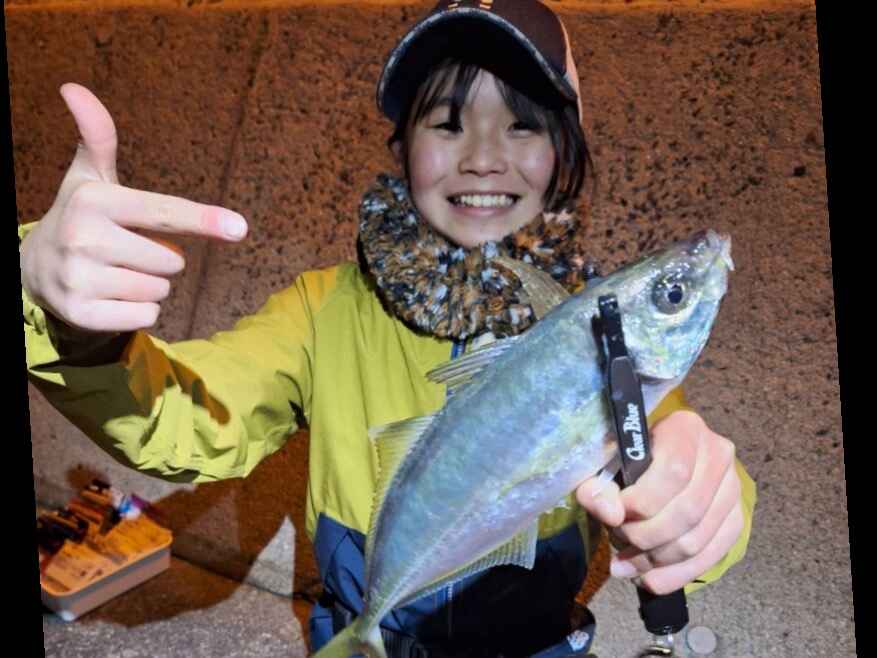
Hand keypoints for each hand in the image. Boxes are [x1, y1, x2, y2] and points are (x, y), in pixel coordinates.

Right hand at [19, 83, 248, 332]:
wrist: (32, 269)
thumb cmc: (80, 216)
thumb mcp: (88, 177)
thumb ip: (98, 136)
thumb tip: (75, 87)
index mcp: (94, 201)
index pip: (164, 212)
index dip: (203, 220)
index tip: (239, 228)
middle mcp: (83, 238)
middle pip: (171, 261)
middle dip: (160, 257)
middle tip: (126, 248)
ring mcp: (80, 279)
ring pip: (159, 290)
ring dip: (150, 285)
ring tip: (116, 271)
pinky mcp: (82, 314)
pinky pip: (146, 317)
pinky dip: (139, 311)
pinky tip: (111, 296)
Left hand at [575, 410, 744, 594]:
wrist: (659, 459)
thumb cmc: (629, 458)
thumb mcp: (607, 464)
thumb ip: (599, 486)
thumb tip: (609, 513)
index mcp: (686, 429)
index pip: (674, 472)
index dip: (642, 502)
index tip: (614, 516)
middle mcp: (718, 454)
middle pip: (686, 511)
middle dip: (645, 536)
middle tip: (618, 542)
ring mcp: (732, 488)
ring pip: (697, 539)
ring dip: (656, 560)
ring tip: (625, 564)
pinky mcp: (736, 518)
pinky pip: (711, 556)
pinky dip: (676, 575)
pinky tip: (649, 580)